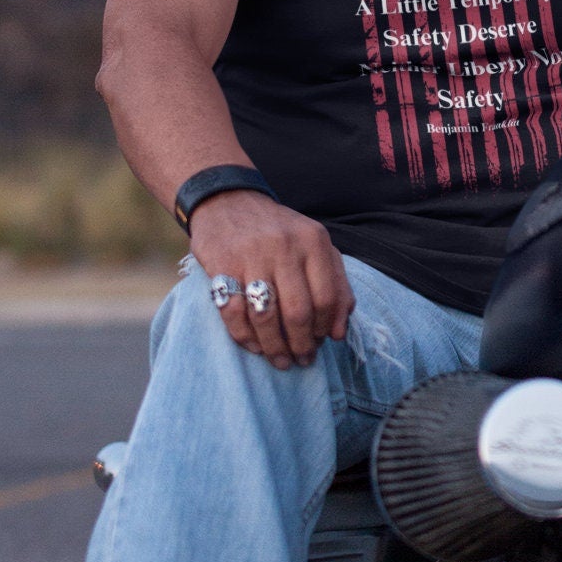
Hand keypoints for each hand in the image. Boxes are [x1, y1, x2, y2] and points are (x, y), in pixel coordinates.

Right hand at [188, 191, 354, 369]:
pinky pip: (234, 313)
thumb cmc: (279, 232)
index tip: (322, 343)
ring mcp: (251, 256)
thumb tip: (339, 332)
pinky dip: (245, 337)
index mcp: (314, 241)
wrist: (228, 201)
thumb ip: (336, 283)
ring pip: (266, 317)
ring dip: (274, 347)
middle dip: (302, 344)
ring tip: (280, 360)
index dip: (326, 328)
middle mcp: (285, 246)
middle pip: (298, 312)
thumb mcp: (315, 245)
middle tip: (302, 359)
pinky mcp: (221, 265)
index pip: (327, 298)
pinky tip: (254, 346)